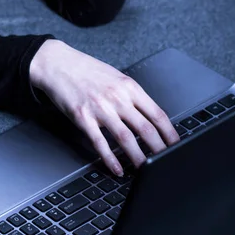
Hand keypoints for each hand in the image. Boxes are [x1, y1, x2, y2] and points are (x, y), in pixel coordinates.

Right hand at [30, 40, 179, 175]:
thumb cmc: (86, 70)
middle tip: (166, 164)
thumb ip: (131, 95)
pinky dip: (111, 159)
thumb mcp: (115, 76)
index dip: (170, 133)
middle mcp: (117, 97)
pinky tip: (117, 169)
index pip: (157, 114)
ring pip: (126, 138)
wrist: (58, 63)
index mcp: (129, 86)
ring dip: (138, 158)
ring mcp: (100, 108)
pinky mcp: (83, 117)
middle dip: (159, 150)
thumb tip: (150, 117)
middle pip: (146, 129)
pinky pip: (100, 143)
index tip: (176, 146)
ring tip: (146, 171)